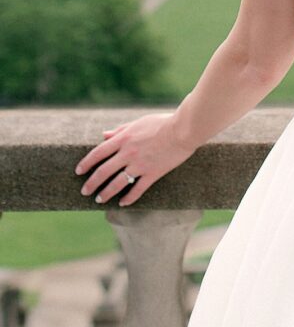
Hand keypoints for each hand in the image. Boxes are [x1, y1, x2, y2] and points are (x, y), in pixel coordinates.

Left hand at [74, 112, 195, 206]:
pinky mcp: (152, 173)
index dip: (86, 163)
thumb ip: (120, 130)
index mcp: (123, 139)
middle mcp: (128, 153)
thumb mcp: (138, 123)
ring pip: (117, 183)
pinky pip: (137, 189)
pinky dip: (129, 198)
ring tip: (99, 200)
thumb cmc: (162, 122)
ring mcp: (139, 165)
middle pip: (103, 171)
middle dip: (91, 183)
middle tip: (84, 191)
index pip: (98, 153)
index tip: (78, 171)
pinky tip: (123, 203)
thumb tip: (104, 135)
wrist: (182, 130)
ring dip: (106, 193)